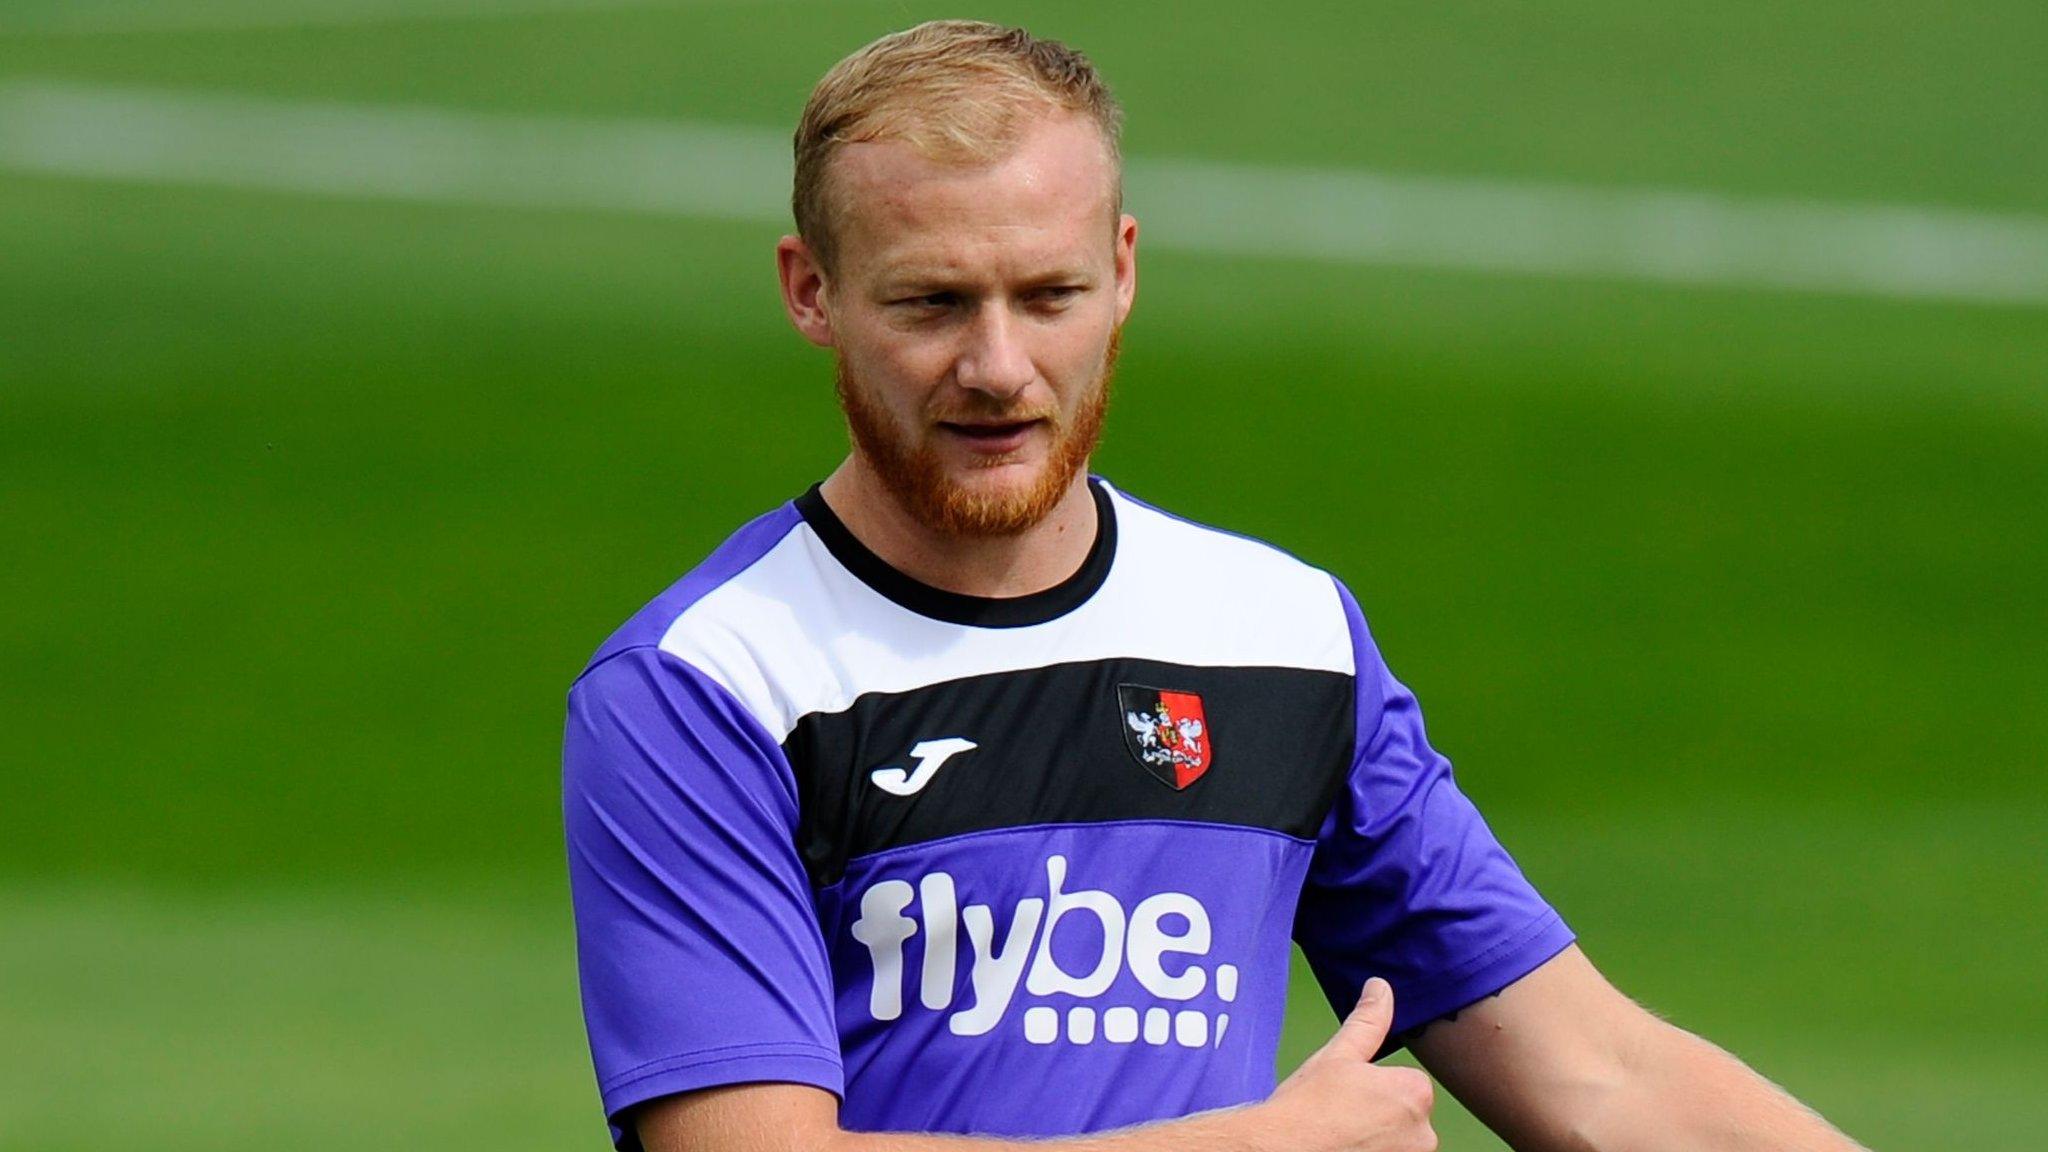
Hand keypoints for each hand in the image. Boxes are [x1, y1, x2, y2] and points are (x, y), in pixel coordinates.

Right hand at [1245, 978, 1437, 1151]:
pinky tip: (1344, 1151)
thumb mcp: (1336, 1056)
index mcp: (1415, 1092)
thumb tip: (1380, 987)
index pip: (1406, 1086)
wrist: (1281, 1151)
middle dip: (1380, 1119)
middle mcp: (1424, 1133)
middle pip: (1406, 1119)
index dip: (1374, 1090)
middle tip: (1341, 1120)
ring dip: (1377, 1142)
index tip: (1347, 1098)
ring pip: (1398, 1144)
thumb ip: (1367, 1021)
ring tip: (1340, 1140)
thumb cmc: (1306, 1108)